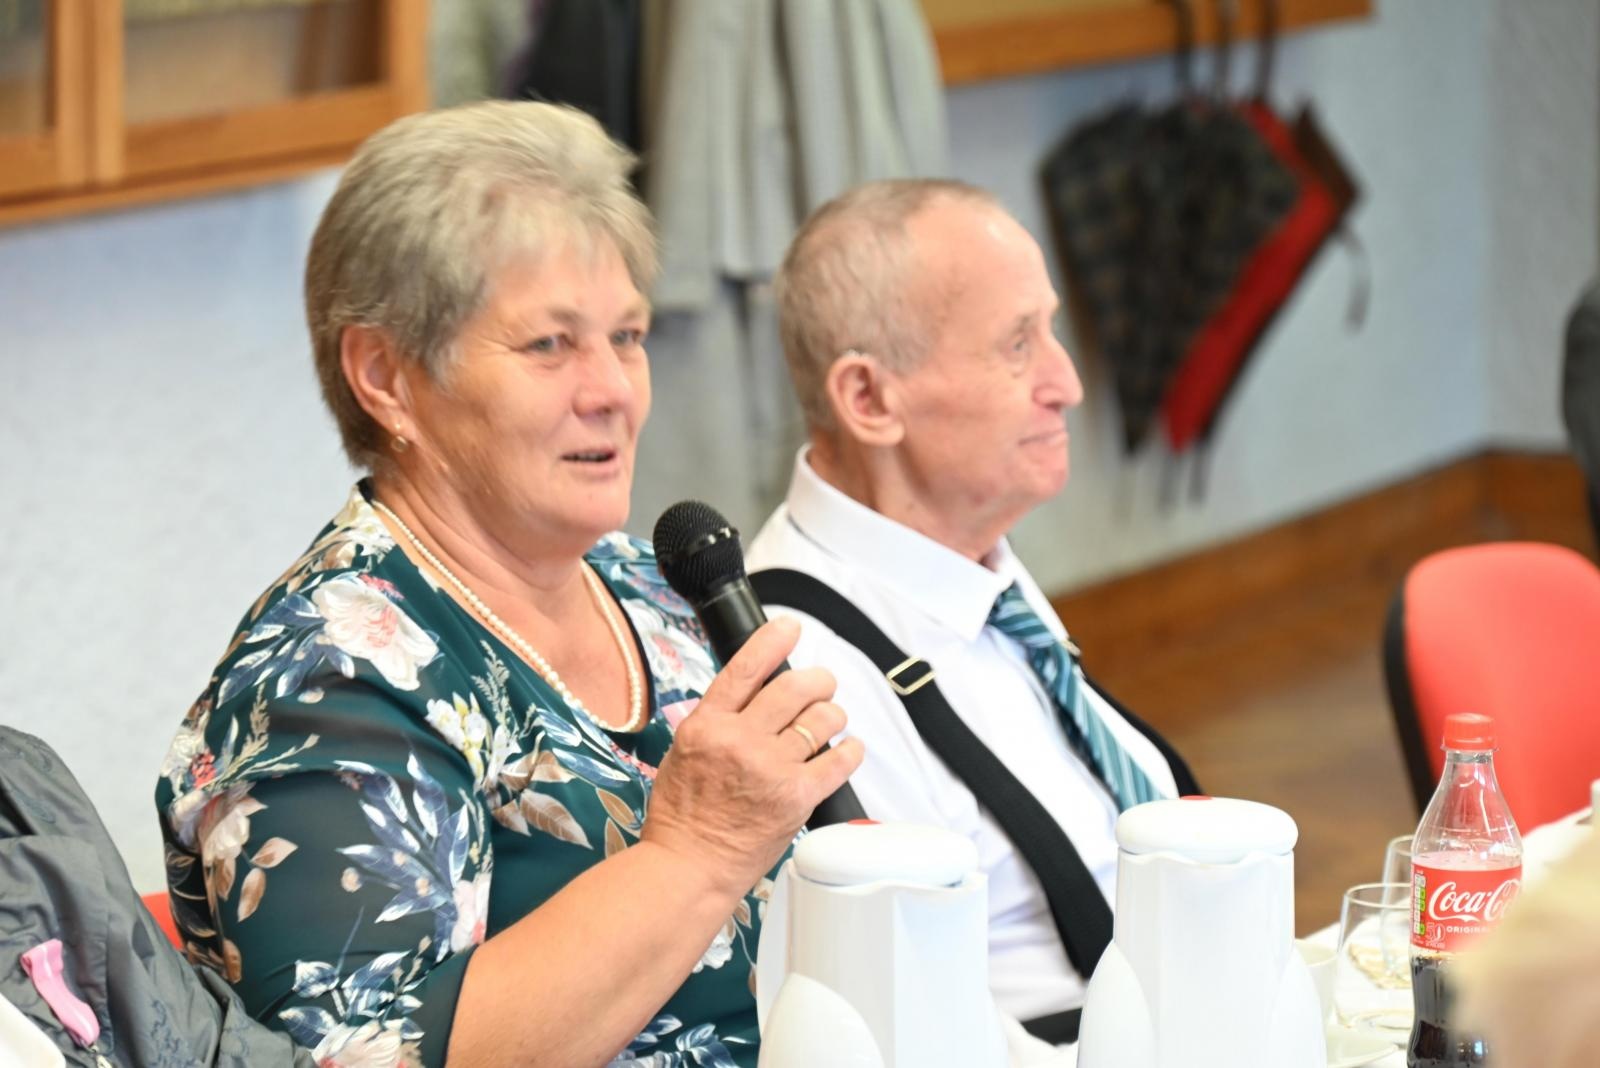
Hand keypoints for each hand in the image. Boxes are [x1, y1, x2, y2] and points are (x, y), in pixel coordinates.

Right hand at [641, 617, 863, 897]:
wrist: (689, 867)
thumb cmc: (682, 817)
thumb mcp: (683, 753)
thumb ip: (717, 723)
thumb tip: (752, 698)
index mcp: (708, 725)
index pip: (747, 668)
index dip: (774, 640)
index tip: (792, 628)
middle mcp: (740, 740)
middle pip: (794, 688)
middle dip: (818, 681)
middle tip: (823, 684)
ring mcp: (771, 768)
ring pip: (821, 719)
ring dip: (833, 714)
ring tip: (831, 720)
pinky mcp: (797, 796)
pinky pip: (839, 760)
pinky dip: (849, 750)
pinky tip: (848, 748)